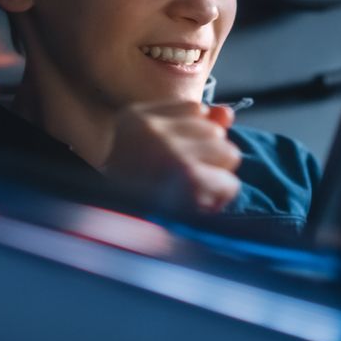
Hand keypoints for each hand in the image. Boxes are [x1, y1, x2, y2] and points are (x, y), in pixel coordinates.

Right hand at [100, 100, 241, 212]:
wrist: (110, 231)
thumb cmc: (134, 191)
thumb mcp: (156, 146)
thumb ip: (194, 124)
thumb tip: (227, 113)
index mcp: (135, 117)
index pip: (194, 109)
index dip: (194, 137)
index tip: (170, 159)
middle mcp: (152, 130)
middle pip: (215, 130)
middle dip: (206, 157)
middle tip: (176, 181)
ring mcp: (171, 152)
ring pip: (228, 153)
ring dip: (214, 178)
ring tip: (185, 193)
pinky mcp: (190, 179)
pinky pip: (230, 184)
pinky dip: (219, 200)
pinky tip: (195, 207)